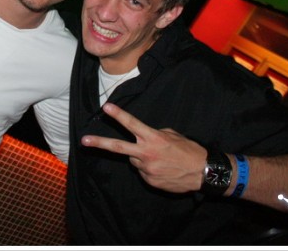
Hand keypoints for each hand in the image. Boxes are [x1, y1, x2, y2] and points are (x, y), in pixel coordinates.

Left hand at [81, 103, 206, 192]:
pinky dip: (149, 169)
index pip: (132, 124)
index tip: (106, 107)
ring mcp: (146, 169)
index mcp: (153, 138)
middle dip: (99, 143)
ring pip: (134, 159)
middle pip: (118, 147)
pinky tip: (163, 169)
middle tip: (84, 141)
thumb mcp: (172, 135)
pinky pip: (143, 171)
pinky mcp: (149, 181)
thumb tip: (143, 137)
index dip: (118, 115)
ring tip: (161, 159)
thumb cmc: (189, 150)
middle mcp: (146, 153)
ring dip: (142, 157)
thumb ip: (154, 134)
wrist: (204, 173)